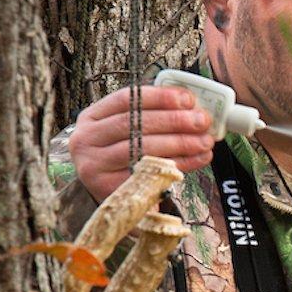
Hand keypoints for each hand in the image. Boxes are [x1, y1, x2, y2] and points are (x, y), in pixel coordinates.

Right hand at [68, 84, 215, 201]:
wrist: (104, 194)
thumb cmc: (120, 154)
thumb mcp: (124, 130)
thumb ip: (149, 115)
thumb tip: (191, 107)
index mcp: (90, 118)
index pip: (125, 99)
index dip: (159, 97)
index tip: (188, 99)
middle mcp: (86, 140)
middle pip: (135, 124)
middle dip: (174, 120)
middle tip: (202, 121)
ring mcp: (94, 167)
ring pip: (143, 149)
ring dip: (180, 143)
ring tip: (205, 141)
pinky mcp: (110, 190)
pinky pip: (150, 174)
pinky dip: (179, 165)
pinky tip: (197, 159)